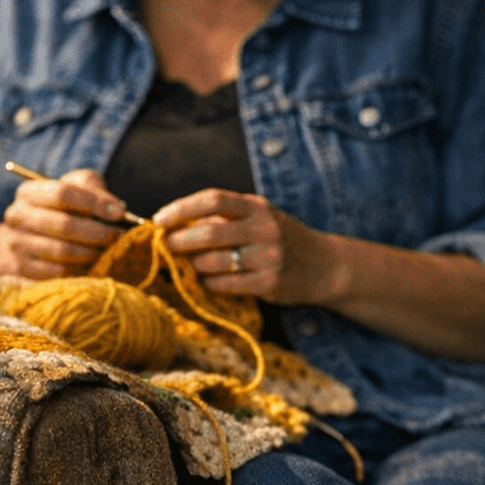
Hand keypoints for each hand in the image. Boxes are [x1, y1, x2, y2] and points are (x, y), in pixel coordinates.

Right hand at [0, 169, 128, 278]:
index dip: (94, 202)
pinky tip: (90, 266)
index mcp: (28, 192)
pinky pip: (58, 273)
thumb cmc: (59, 211)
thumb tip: (116, 209)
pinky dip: (79, 271)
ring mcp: (17, 244)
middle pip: (64, 225)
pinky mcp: (21, 269)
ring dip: (91, 252)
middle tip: (118, 236)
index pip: (63, 193)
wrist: (25, 240)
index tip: (118, 212)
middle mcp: (17, 216)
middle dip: (98, 232)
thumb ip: (94, 190)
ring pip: (62, 251)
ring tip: (106, 251)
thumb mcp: (73, 189)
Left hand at [152, 189, 348, 306]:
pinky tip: (209, 280)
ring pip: (213, 262)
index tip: (159, 219)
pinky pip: (224, 284)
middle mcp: (265, 229)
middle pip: (210, 233)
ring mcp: (269, 257)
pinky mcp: (270, 283)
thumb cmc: (278, 237)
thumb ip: (223, 218)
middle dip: (180, 240)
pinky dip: (209, 282)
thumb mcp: (258, 217)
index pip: (214, 199)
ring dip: (194, 264)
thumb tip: (173, 223)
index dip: (182, 208)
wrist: (325, 265)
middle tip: (166, 245)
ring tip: (192, 264)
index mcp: (257, 207)